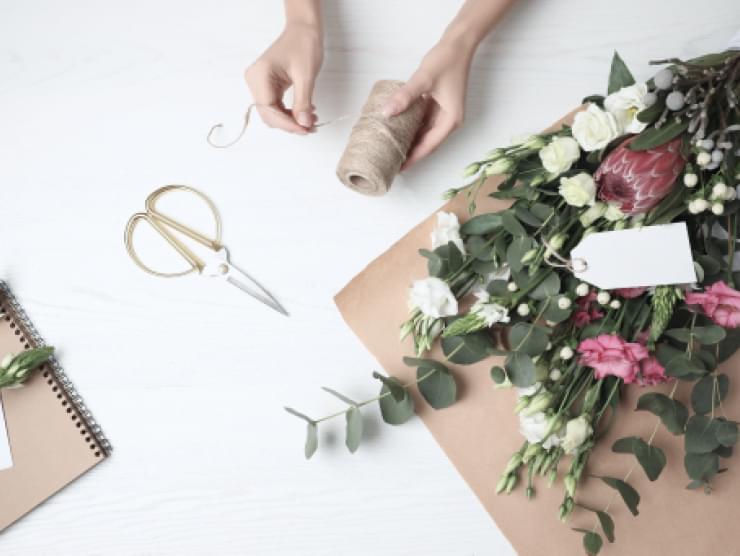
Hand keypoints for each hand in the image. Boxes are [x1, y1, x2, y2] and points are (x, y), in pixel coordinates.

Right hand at [245, 22, 322, 133]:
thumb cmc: (303, 44)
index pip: (269, 110)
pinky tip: (306, 113)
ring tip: (311, 120)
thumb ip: (303, 102)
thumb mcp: (305, 76)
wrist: (304, 30)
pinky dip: (291, 113)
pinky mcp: (267, 86)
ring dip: (292, 120)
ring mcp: (259, 84)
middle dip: (290, 124)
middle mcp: (255, 81)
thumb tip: (304, 125)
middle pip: (269, 115)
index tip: (305, 130)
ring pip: (273, 113)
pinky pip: (277, 106)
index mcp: (259, 76)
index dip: (287, 124)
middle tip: (311, 128)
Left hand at [382, 40, 473, 169]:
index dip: (414, 158)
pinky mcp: (439, 106)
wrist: (459, 44)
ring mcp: (445, 114)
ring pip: (425, 134)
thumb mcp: (424, 79)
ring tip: (393, 150)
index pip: (429, 146)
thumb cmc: (446, 60)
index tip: (399, 169)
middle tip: (391, 163)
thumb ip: (405, 96)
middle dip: (411, 154)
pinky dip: (413, 128)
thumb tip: (386, 112)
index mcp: (450, 120)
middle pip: (428, 144)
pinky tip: (398, 131)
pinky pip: (424, 123)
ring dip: (411, 142)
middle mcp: (449, 121)